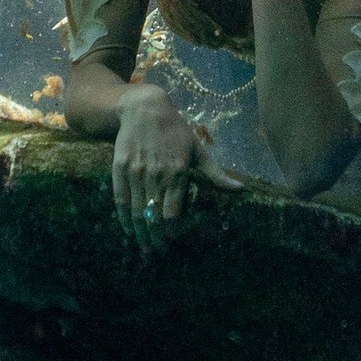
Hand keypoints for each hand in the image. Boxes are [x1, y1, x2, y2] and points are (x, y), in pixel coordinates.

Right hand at [111, 83, 241, 249]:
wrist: (144, 108)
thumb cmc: (175, 130)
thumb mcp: (198, 149)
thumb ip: (216, 173)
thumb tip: (240, 190)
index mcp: (178, 172)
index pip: (173, 212)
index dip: (172, 232)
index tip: (173, 242)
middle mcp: (156, 175)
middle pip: (154, 216)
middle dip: (155, 238)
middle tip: (156, 252)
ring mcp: (136, 172)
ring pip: (136, 211)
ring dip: (140, 233)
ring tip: (144, 247)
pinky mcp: (120, 168)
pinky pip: (121, 199)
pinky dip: (123, 217)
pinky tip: (128, 229)